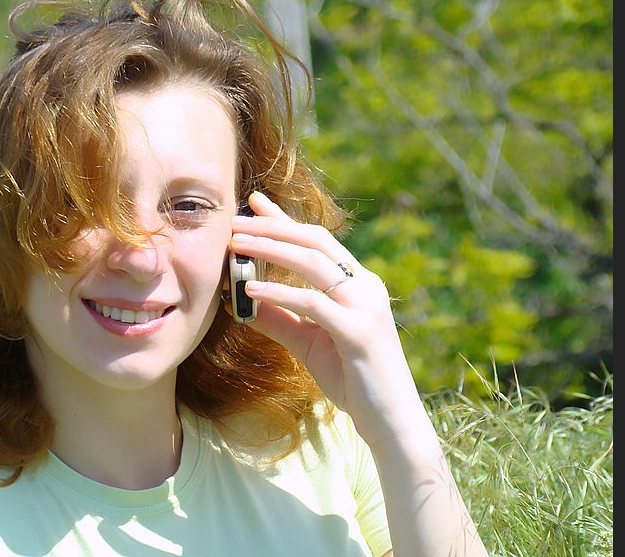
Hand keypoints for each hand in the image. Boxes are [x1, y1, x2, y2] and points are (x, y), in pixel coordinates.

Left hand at [229, 191, 429, 448]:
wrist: (390, 421)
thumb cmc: (353, 380)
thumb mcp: (309, 343)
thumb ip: (280, 319)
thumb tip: (241, 300)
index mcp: (358, 284)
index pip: (317, 241)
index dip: (284, 220)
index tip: (253, 203)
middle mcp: (365, 286)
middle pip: (314, 241)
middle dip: (271, 227)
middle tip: (234, 222)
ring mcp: (365, 306)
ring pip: (313, 263)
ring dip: (270, 249)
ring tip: (235, 245)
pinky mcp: (358, 331)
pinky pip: (313, 303)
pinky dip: (279, 293)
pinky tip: (251, 291)